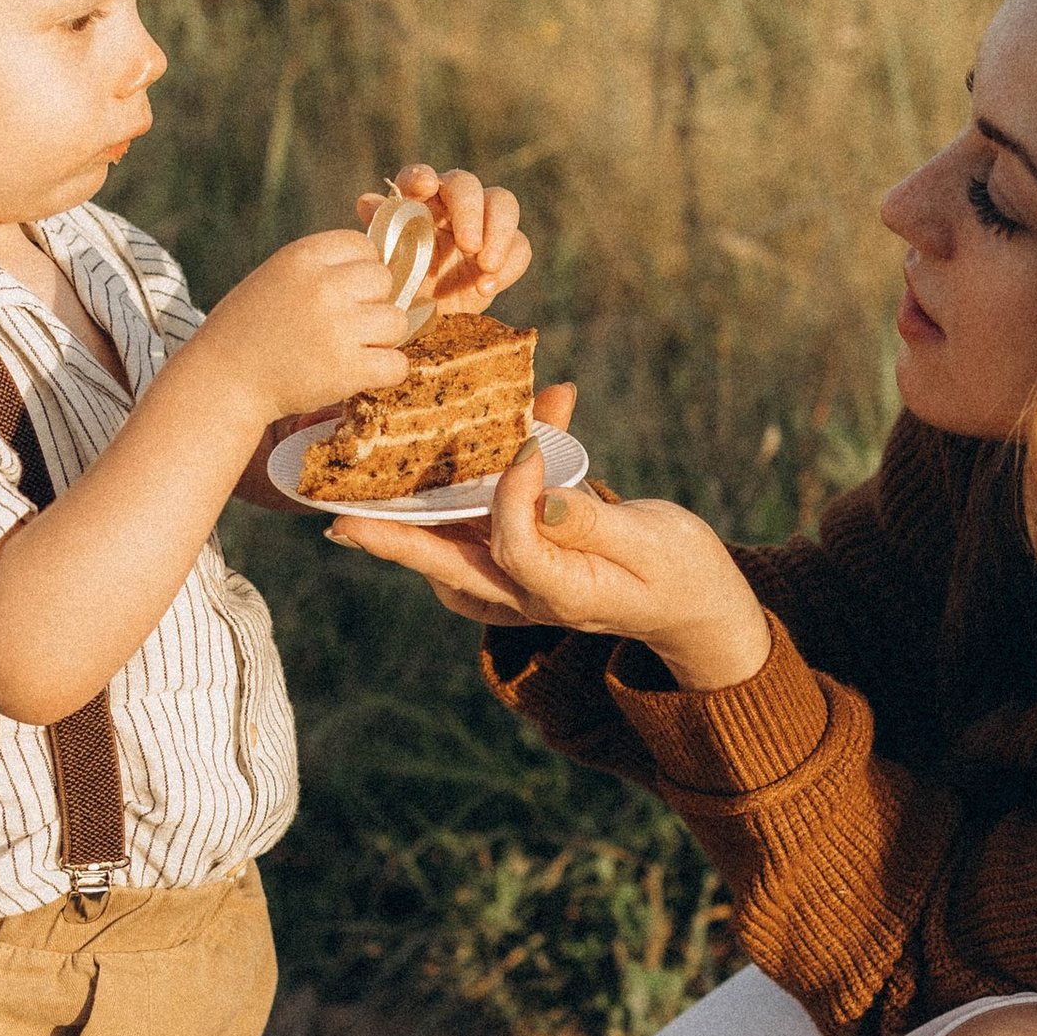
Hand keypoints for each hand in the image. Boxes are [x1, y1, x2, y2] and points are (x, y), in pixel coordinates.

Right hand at [197, 226, 411, 435]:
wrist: (222, 380)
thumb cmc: (247, 330)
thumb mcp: (276, 278)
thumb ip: (319, 269)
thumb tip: (377, 267)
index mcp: (302, 257)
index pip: (363, 245)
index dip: (361, 269)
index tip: (346, 291)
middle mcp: (323, 287)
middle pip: (384, 280)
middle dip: (373, 302)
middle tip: (349, 324)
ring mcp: (337, 328)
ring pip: (397, 321)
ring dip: (382, 338)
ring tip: (354, 349)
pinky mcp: (346, 370)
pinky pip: (397, 364)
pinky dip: (386, 372)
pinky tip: (363, 373)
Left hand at [329, 394, 772, 690]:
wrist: (697, 602)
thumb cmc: (682, 573)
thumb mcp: (649, 545)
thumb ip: (591, 521)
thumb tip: (542, 493)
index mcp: (556, 594)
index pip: (509, 546)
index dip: (511, 495)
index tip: (532, 445)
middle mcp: (525, 592)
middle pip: (443, 560)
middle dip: (391, 535)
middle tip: (338, 516)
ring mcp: (520, 577)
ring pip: (451, 540)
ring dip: (418, 504)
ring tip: (373, 475)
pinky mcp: (525, 551)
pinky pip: (483, 519)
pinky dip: (474, 480)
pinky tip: (482, 433)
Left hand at [360, 163, 531, 313]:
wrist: (423, 324)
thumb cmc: (399, 289)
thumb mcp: (385, 266)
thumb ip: (380, 234)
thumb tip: (368, 202)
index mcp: (416, 203)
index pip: (418, 177)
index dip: (421, 176)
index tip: (424, 186)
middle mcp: (450, 205)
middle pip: (467, 185)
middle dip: (469, 211)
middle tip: (467, 245)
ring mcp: (481, 225)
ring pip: (503, 204)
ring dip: (499, 232)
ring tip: (485, 266)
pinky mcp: (504, 252)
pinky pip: (520, 246)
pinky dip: (508, 266)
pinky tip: (486, 288)